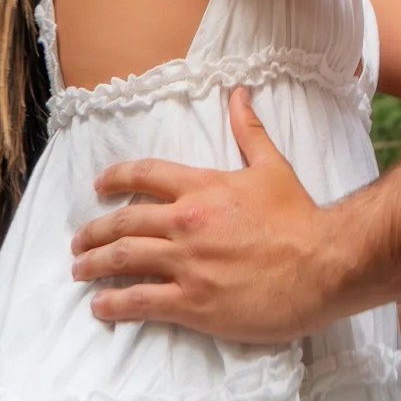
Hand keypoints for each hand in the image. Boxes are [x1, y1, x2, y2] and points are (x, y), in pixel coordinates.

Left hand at [70, 89, 338, 341]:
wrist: (321, 264)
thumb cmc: (298, 217)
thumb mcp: (272, 167)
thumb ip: (248, 131)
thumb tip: (238, 94)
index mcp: (202, 187)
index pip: (146, 175)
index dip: (116, 178)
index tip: (99, 186)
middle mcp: (186, 222)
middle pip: (124, 221)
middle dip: (95, 231)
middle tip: (79, 240)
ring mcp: (186, 264)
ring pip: (124, 259)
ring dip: (95, 264)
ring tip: (80, 270)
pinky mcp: (192, 302)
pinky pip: (140, 301)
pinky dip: (114, 303)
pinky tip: (101, 307)